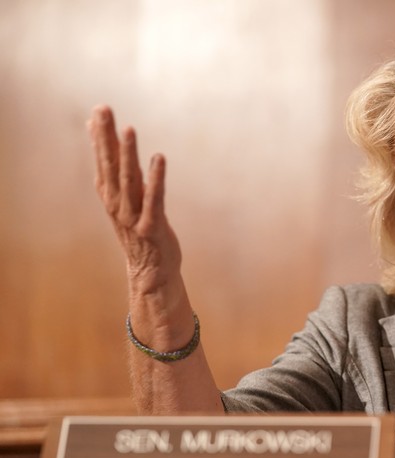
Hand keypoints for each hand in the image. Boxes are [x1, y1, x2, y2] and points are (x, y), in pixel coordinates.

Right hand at [87, 105, 181, 294]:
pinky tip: (158, 158)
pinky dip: (155, 179)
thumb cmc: (139, 230)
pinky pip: (154, 199)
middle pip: (110, 165)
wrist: (151, 272)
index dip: (100, 135)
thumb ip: (117, 172)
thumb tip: (103, 146)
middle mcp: (117, 205)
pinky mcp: (152, 227)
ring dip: (128, 154)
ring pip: (129, 180)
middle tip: (104, 110)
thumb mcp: (125, 200)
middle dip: (106, 137)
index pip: (102, 161)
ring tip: (128, 129)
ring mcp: (133, 216)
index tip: (98, 110)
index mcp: (110, 197)